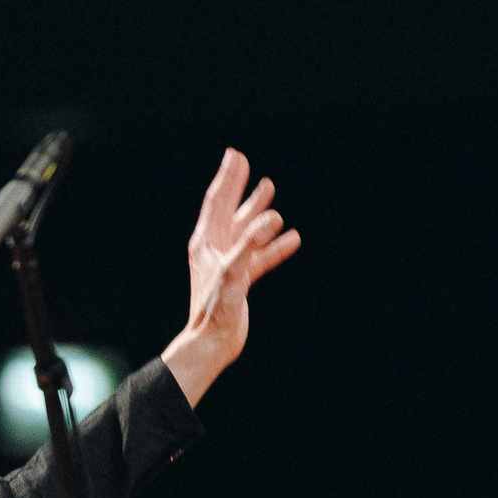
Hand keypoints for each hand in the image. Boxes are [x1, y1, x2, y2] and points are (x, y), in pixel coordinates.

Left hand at [162, 148, 300, 405]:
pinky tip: (291, 237)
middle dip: (239, 186)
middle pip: (228, 209)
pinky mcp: (238, 278)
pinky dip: (273, 245)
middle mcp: (213, 249)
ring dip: (257, 209)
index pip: (218, 201)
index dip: (229, 178)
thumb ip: (251, 245)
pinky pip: (259, 255)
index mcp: (205, 243)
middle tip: (245, 162)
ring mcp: (226, 262)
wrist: (212, 342)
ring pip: (244, 228)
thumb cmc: (216, 310)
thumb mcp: (234, 274)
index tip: (235, 155)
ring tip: (269, 188)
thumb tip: (271, 218)